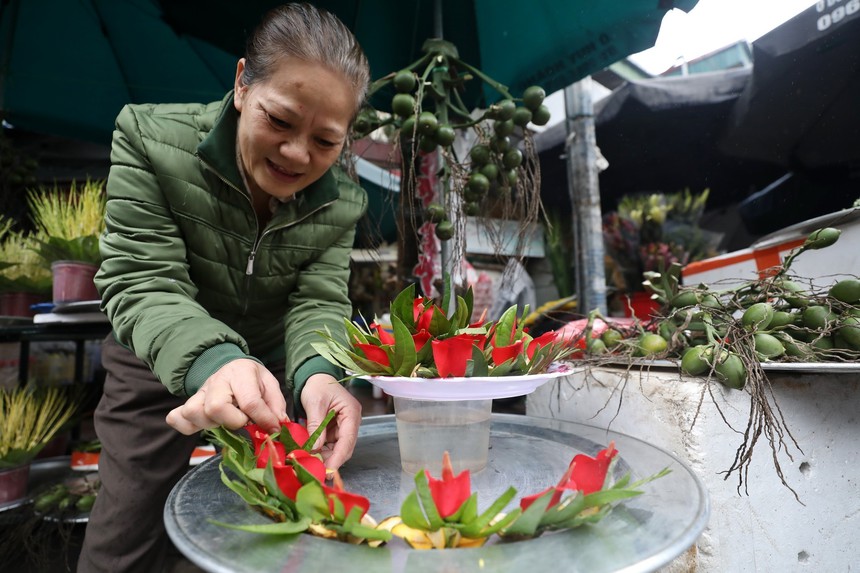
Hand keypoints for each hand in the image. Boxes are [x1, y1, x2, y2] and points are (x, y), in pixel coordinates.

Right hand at [166, 359, 286, 434]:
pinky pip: (177, 418)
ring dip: (211, 424)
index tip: (272, 429)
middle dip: (234, 421)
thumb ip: (275, 404)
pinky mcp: (189, 403)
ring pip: (194, 412)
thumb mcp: (269, 384)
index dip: (263, 419)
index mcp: (241, 372)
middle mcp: (217, 381)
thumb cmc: (252, 379)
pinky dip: (187, 426)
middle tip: (244, 421)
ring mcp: (200, 392)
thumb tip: (278, 424)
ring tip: (225, 422)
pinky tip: (203, 426)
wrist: (231, 366)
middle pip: (216, 407)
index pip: (250, 401)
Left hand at [301, 374, 361, 470]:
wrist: (314, 378)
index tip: (329, 470)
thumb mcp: (315, 404)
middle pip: (345, 447)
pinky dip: (321, 451)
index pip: (348, 440)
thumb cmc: (317, 386)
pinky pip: (329, 445)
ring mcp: (343, 427)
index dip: (339, 457)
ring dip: (325, 457)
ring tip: (311, 465)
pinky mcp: (335, 430)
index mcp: (351, 413)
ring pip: (337, 449)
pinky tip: (311, 456)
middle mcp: (350, 422)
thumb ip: (316, 426)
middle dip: (332, 460)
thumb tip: (315, 448)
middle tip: (317, 472)